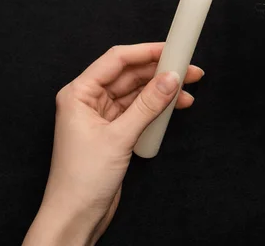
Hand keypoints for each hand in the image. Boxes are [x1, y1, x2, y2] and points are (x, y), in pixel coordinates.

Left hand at [23, 43, 203, 245]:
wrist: (75, 216)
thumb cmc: (82, 179)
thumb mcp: (119, 137)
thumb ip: (148, 105)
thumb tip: (171, 79)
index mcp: (79, 93)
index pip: (116, 60)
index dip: (146, 52)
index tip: (172, 49)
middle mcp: (89, 100)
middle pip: (129, 75)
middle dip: (160, 71)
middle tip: (189, 70)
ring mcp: (103, 116)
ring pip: (137, 93)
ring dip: (161, 91)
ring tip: (187, 91)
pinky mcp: (114, 131)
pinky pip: (139, 110)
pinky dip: (156, 108)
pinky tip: (174, 107)